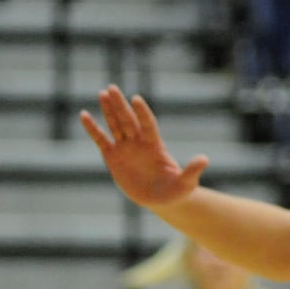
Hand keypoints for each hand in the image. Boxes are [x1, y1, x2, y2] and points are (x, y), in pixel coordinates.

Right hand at [80, 86, 209, 209]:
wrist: (162, 200)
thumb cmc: (176, 191)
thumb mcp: (185, 183)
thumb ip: (192, 171)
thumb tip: (204, 159)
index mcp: (155, 146)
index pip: (148, 125)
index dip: (142, 113)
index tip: (136, 99)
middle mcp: (139, 143)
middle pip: (128, 120)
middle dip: (120, 105)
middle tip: (113, 88)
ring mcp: (125, 148)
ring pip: (115, 125)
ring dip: (108, 110)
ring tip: (102, 93)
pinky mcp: (113, 157)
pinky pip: (101, 140)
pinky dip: (93, 128)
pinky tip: (84, 115)